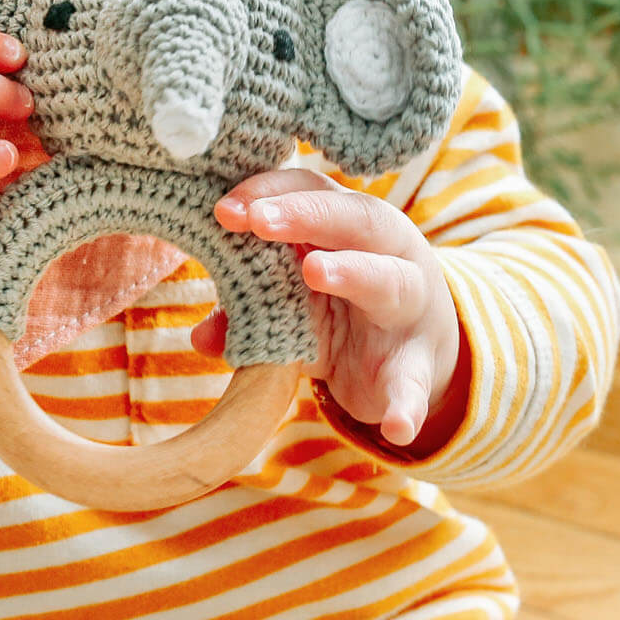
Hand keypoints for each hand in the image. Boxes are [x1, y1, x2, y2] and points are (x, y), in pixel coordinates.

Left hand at [193, 169, 465, 448]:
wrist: (414, 360)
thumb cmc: (344, 311)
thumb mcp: (296, 303)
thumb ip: (251, 309)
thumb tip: (202, 335)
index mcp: (353, 227)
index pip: (315, 191)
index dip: (272, 192)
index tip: (225, 209)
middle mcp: (390, 254)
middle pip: (356, 219)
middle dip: (306, 215)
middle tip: (258, 222)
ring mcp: (409, 309)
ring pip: (389, 282)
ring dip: (353, 272)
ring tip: (315, 272)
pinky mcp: (417, 366)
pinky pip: (413, 384)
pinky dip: (405, 405)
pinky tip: (395, 429)